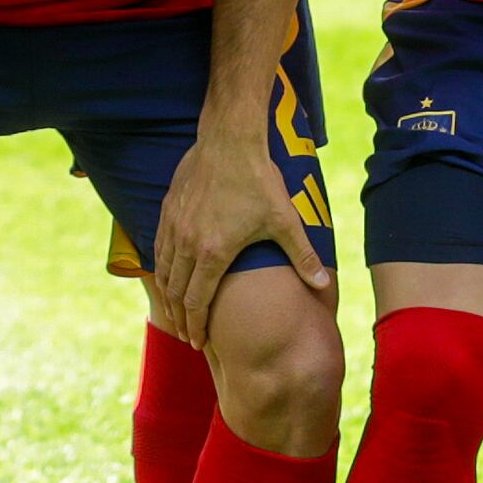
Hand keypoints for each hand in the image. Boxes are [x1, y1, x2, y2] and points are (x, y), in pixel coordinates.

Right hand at [151, 125, 330, 346]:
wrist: (231, 140)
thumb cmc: (259, 180)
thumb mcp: (285, 221)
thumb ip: (303, 257)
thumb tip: (325, 285)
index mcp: (214, 253)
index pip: (197, 302)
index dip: (197, 326)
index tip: (199, 342)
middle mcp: (187, 243)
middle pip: (176, 293)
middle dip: (179, 319)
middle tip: (186, 336)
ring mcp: (174, 226)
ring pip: (163, 272)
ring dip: (167, 297)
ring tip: (173, 313)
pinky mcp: (168, 209)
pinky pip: (157, 247)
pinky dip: (160, 268)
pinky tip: (166, 275)